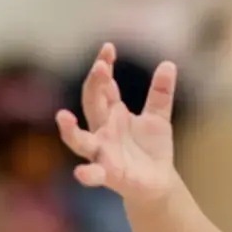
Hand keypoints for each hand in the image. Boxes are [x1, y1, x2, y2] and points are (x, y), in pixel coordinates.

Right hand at [56, 43, 182, 202]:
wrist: (158, 183)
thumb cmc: (151, 148)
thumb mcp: (158, 117)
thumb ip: (160, 93)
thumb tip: (168, 64)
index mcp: (112, 114)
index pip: (102, 87)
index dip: (103, 68)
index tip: (108, 49)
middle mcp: (102, 131)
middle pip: (92, 104)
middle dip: (94, 85)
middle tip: (100, 67)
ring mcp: (102, 153)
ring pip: (80, 141)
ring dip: (70, 130)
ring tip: (63, 116)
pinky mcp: (108, 175)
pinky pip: (94, 175)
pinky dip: (87, 174)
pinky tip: (82, 173)